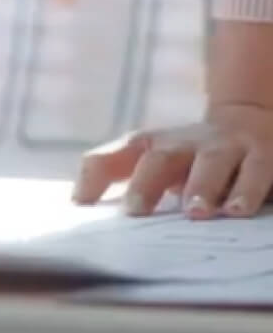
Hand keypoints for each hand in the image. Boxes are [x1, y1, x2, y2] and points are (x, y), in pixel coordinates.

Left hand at [75, 104, 272, 218]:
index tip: (78, 205)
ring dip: (202, 185)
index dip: (95, 175)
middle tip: (135, 211)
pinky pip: (256, 171)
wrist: (252, 120)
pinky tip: (239, 210)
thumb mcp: (158, 161)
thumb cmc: (192, 156)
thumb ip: (119, 175)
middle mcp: (187, 143)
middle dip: (147, 183)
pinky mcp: (261, 156)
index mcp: (156, 145)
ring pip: (212, 162)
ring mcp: (226, 147)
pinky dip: (247, 190)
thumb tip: (77, 206)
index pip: (118, 154)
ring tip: (195, 212)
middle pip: (161, 157)